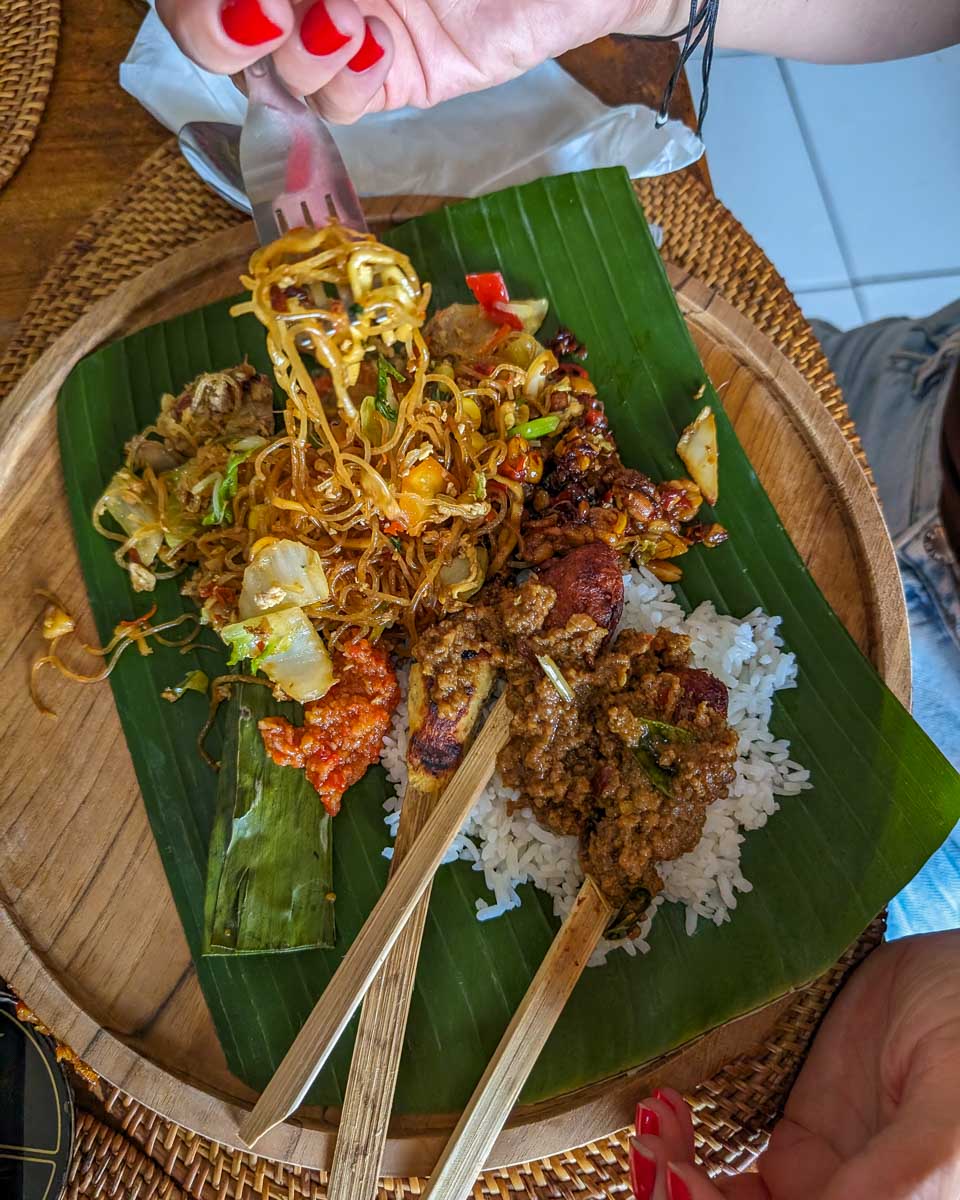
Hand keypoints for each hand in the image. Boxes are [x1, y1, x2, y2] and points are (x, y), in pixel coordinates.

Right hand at [155, 0, 670, 122]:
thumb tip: (251, 4)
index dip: (197, 1)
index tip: (245, 4)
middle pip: (213, 27)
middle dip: (221, 28)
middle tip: (262, 18)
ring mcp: (342, 32)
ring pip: (273, 73)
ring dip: (298, 51)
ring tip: (354, 18)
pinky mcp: (389, 79)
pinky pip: (337, 104)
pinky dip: (343, 83)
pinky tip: (378, 47)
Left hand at [629, 932, 959, 1199]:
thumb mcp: (948, 1117)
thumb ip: (901, 1182)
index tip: (683, 1181)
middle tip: (653, 1152)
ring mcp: (822, 1182)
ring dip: (672, 1181)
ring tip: (652, 1123)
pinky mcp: (798, 1138)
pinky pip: (729, 1168)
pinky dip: (685, 1147)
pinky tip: (666, 1107)